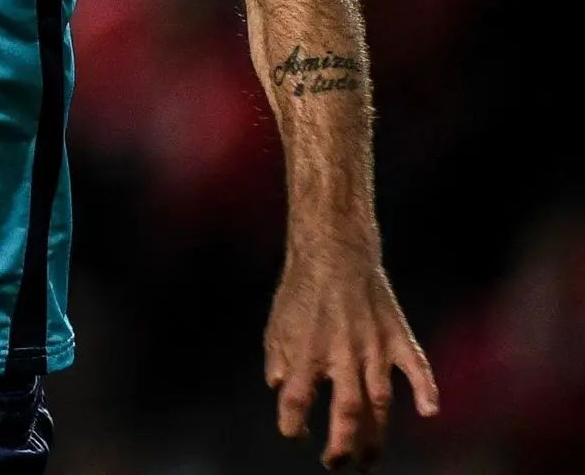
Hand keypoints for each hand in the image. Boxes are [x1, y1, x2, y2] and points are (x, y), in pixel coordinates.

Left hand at [265, 245, 438, 468]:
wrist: (333, 251)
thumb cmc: (301, 291)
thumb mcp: (276, 325)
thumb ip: (277, 360)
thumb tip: (280, 390)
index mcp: (306, 351)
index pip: (296, 401)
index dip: (293, 425)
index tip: (296, 437)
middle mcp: (341, 354)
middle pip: (345, 412)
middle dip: (342, 445)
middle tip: (337, 464)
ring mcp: (373, 347)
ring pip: (379, 402)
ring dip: (376, 435)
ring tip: (368, 460)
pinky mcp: (396, 335)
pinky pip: (416, 366)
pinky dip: (426, 388)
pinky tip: (429, 411)